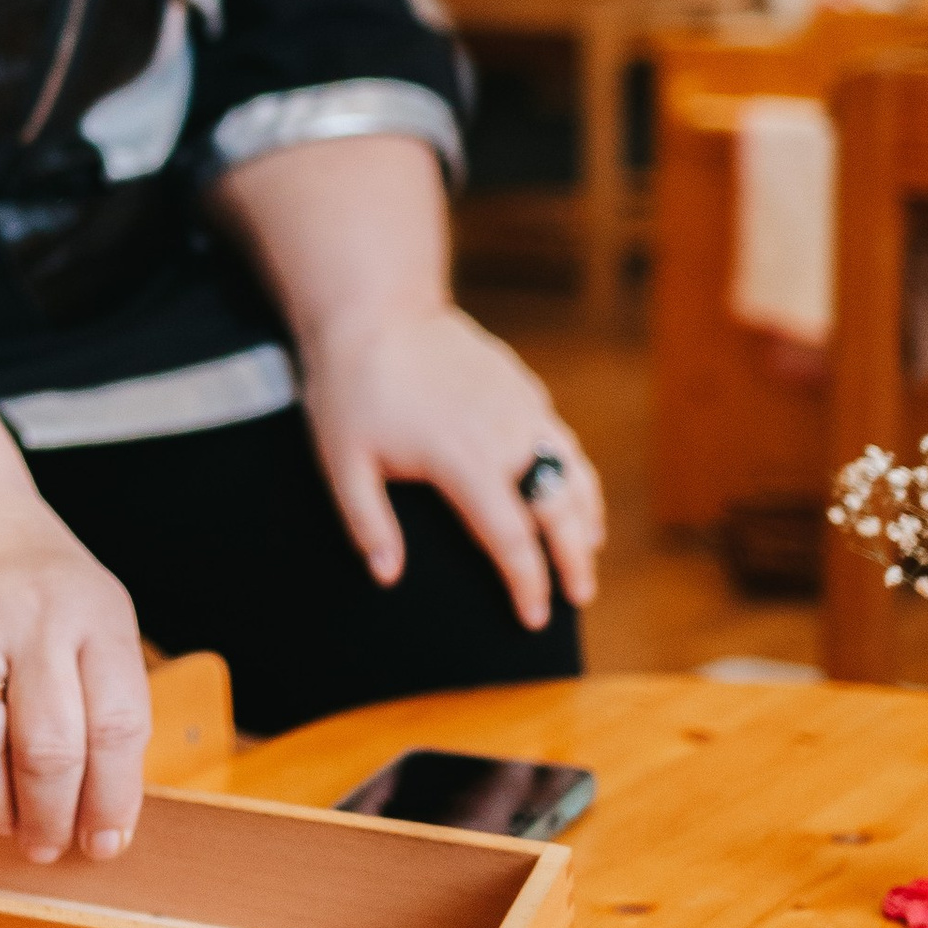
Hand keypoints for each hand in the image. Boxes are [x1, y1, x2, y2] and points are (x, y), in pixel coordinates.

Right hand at [0, 501, 151, 864]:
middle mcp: (30, 614)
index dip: (113, 799)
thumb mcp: (96, 618)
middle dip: (51, 818)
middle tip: (48, 846)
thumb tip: (105, 821)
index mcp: (95, 612)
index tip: (105, 842)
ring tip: (6, 823)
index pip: (117, 724)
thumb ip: (105, 703)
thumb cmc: (37, 589)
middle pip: (48, 748)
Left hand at [304, 303, 601, 627]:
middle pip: (558, 510)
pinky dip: (574, 474)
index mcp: (465, 461)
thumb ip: (368, 524)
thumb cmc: (352, 388)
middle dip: (573, 560)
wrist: (374, 309)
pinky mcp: (522, 387)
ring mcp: (520, 407)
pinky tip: (570, 492)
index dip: (528, 584)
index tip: (535, 619)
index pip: (512, 538)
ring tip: (587, 552)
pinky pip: (560, 439)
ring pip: (571, 471)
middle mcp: (506, 435)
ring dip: (584, 517)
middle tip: (579, 599)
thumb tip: (387, 577)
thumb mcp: (341, 462)